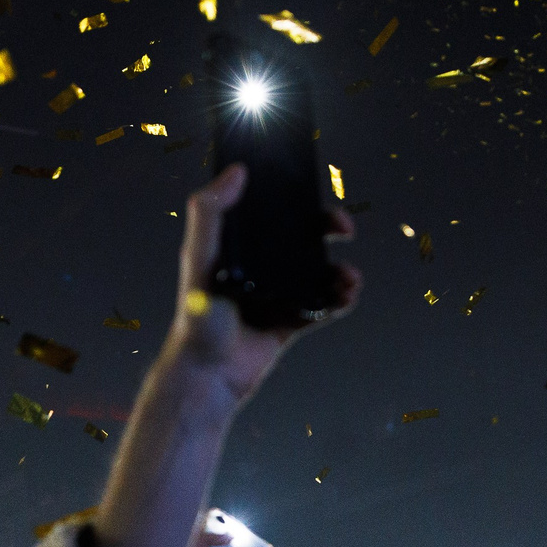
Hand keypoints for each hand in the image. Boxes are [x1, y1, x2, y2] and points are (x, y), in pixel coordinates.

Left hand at [168, 164, 362, 406]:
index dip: (296, 200)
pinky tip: (347, 296)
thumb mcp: (198, 257)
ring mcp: (277, 295)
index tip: (315, 194)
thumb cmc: (196, 318)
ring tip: (350, 278)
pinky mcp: (290, 323)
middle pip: (303, 239)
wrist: (208, 376)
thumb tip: (236, 171)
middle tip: (346, 230)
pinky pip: (323, 306)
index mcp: (237, 249)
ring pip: (319, 273)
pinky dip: (340, 299)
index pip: (271, 214)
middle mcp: (259, 268)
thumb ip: (208, 213)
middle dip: (330, 230)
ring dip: (341, 270)